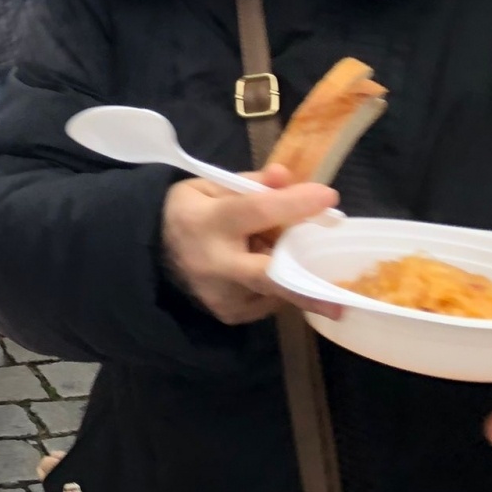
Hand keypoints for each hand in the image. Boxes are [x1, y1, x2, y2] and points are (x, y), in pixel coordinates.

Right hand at [160, 164, 340, 324]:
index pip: (255, 211)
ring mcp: (221, 295)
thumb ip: (250, 183)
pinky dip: (277, 284)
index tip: (329, 196)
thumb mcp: (210, 186)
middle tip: (341, 299)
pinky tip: (256, 267)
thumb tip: (285, 177)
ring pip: (277, 286)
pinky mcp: (230, 314)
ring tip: (267, 249)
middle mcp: (213, 264)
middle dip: (305, 287)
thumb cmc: (188, 213)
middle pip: (267, 275)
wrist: (150, 254)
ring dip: (289, 269)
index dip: (293, 204)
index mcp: (206, 222)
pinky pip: (270, 299)